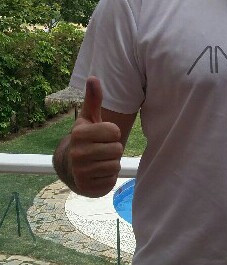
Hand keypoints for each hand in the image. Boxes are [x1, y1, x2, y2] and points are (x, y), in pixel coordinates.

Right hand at [68, 77, 123, 196]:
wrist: (71, 167)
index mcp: (79, 134)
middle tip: (101, 150)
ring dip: (111, 163)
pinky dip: (108, 177)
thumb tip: (93, 77)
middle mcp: (77, 153)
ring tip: (100, 161)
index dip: (113, 133)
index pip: (115, 132)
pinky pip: (111, 180)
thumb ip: (94, 99)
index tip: (103, 135)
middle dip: (113, 149)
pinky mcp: (87, 188)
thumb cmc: (87, 138)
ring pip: (115, 164)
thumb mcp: (89, 118)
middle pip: (117, 149)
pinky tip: (98, 174)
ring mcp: (80, 172)